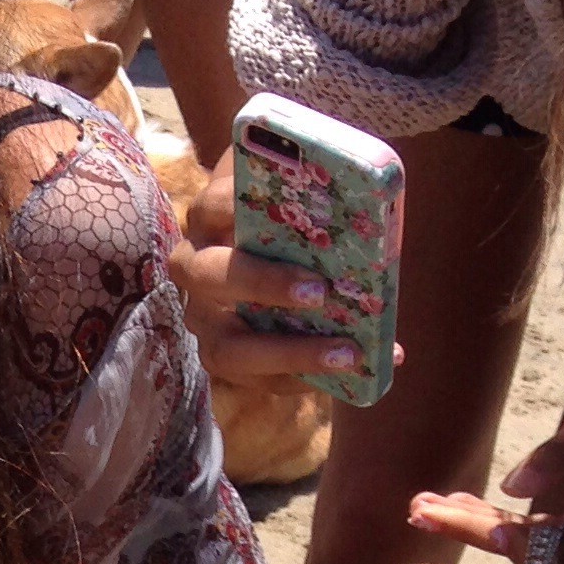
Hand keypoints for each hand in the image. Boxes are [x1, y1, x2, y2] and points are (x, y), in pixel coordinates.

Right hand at [173, 144, 396, 389]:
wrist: (270, 243)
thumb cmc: (290, 209)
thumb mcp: (298, 186)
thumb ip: (316, 183)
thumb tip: (367, 184)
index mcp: (210, 217)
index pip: (212, 207)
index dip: (237, 209)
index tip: (286, 213)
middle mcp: (196, 269)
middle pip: (208, 277)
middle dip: (262, 284)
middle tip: (320, 292)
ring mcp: (206, 320)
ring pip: (226, 349)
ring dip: (288, 355)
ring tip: (347, 355)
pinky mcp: (227, 356)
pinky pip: (259, 380)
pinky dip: (308, 378)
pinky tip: (355, 372)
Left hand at [405, 315, 563, 559]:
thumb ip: (560, 452)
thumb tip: (512, 486)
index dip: (529, 546)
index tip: (483, 529)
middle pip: (543, 554)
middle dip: (479, 534)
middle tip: (420, 510)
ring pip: (534, 547)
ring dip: (477, 528)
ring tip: (423, 506)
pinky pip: (540, 535)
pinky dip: (497, 521)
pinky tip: (454, 505)